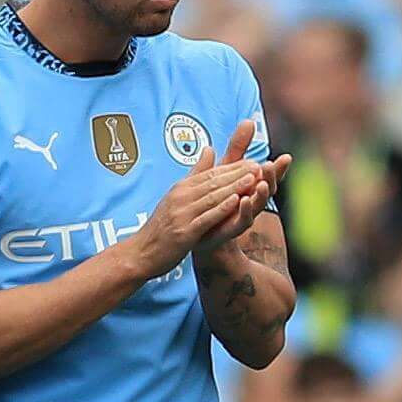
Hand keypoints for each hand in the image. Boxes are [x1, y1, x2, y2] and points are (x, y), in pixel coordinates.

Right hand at [138, 118, 284, 268]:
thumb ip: (195, 174)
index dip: (233, 168)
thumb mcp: (176, 196)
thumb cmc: (162, 226)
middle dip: (238, 174)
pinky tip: (236, 201)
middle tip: (259, 165)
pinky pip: (206, 218)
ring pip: (212, 197)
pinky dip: (221, 208)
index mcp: (181, 188)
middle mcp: (181, 197)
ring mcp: (182, 214)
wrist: (142, 253)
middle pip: (214, 182)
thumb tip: (209, 149)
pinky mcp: (184, 232)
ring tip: (254, 178)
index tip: (253, 161)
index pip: (211, 174)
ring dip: (234, 187)